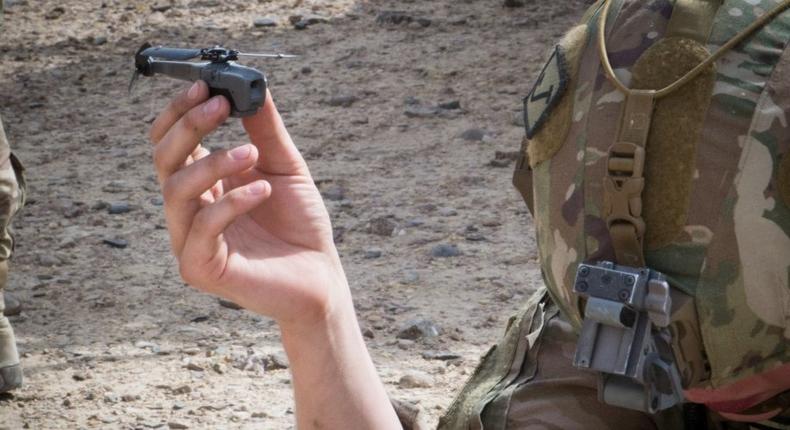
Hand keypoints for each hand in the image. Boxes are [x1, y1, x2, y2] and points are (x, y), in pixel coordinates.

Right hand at [149, 81, 347, 328]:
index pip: (170, 143)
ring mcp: (190, 241)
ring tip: (252, 152)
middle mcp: (189, 210)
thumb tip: (252, 86)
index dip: (179, 113)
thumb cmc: (300, 224)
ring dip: (214, 162)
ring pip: (177, 190)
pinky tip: (263, 190)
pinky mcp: (200, 268)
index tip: (206, 85)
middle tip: (220, 104)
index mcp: (203, 185)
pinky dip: (232, 202)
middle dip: (188, 126)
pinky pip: (203, 227)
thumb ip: (265, 131)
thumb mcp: (284, 168)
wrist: (321, 276)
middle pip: (163, 160)